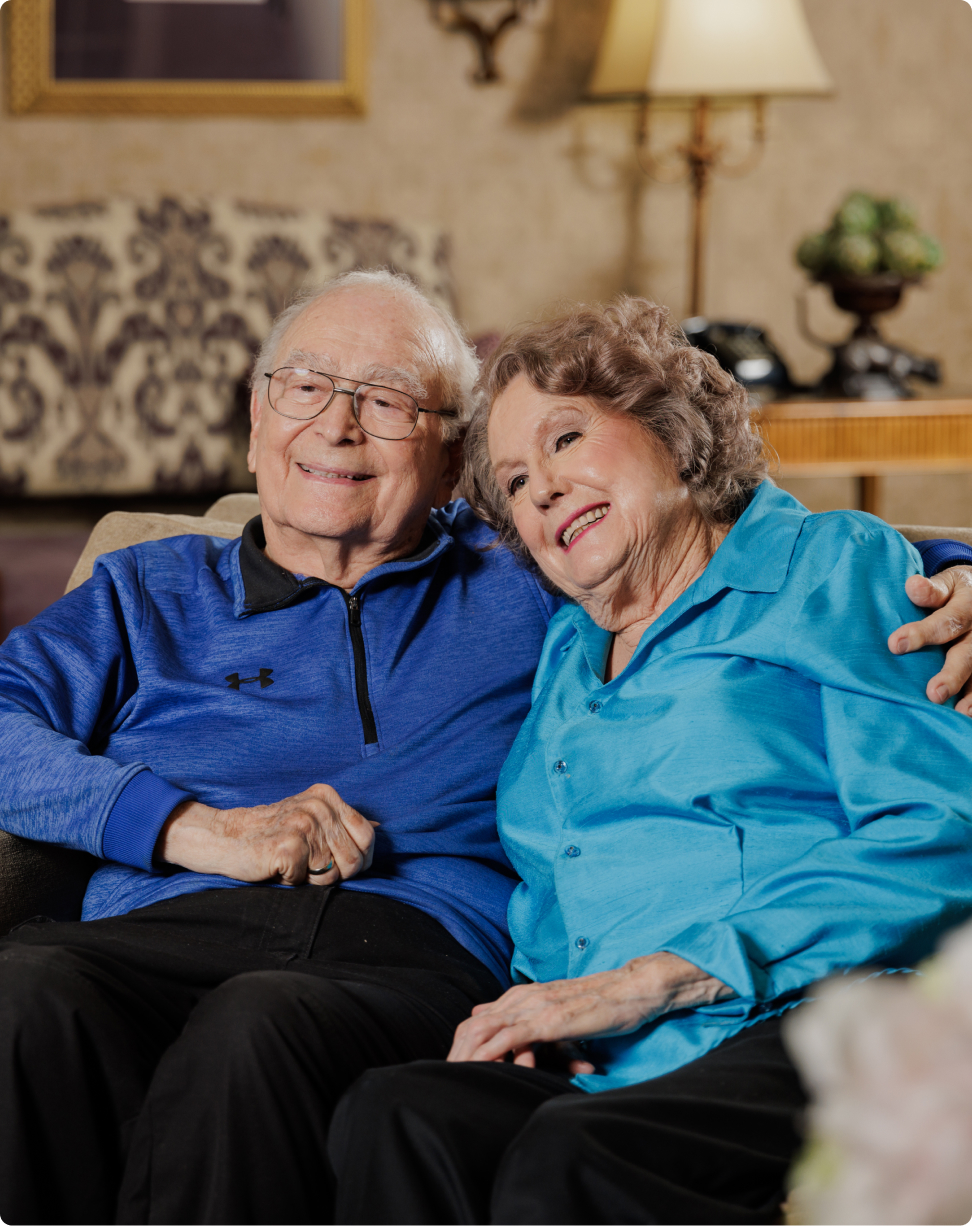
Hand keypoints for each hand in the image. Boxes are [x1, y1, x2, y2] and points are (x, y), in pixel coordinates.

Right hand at [157, 783, 376, 885]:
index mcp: (327, 796)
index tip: (344, 866)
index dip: (361, 858)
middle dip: (338, 874)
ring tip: (293, 864)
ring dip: (312, 878)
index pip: (367, 835)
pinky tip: (278, 866)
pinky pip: (307, 881)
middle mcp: (318, 806)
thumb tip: (378, 826)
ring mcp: (303, 825)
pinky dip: (293, 881)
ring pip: (332, 874)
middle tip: (311, 868)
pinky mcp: (289, 846)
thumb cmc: (271, 832)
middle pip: (354, 858)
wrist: (227, 837)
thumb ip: (342, 821)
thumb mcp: (310, 816)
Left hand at [447, 952, 730, 1071]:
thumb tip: (488, 1018)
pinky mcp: (551, 1020)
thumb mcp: (557, 1009)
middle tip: (443, 1079)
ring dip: (467, 1055)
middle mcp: (524, 997)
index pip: (477, 1020)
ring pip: (486, 1029)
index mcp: (523, 995)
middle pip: (474, 1026)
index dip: (460, 1044)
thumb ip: (527, 1015)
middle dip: (455, 1052)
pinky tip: (480, 1068)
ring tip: (454, 1078)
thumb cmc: (599, 1003)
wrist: (632, 989)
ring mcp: (536, 1007)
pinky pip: (512, 1036)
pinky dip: (492, 1052)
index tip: (450, 1068)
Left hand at [889, 567, 971, 714]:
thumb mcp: (947, 582)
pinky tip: (966, 714)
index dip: (922, 633)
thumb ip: (931, 590)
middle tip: (934, 693)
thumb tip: (912, 586)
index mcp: (967, 604)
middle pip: (968, 653)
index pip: (947, 621)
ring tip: (959, 712)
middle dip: (952, 674)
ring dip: (971, 693)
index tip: (895, 645)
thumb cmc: (954, 590)